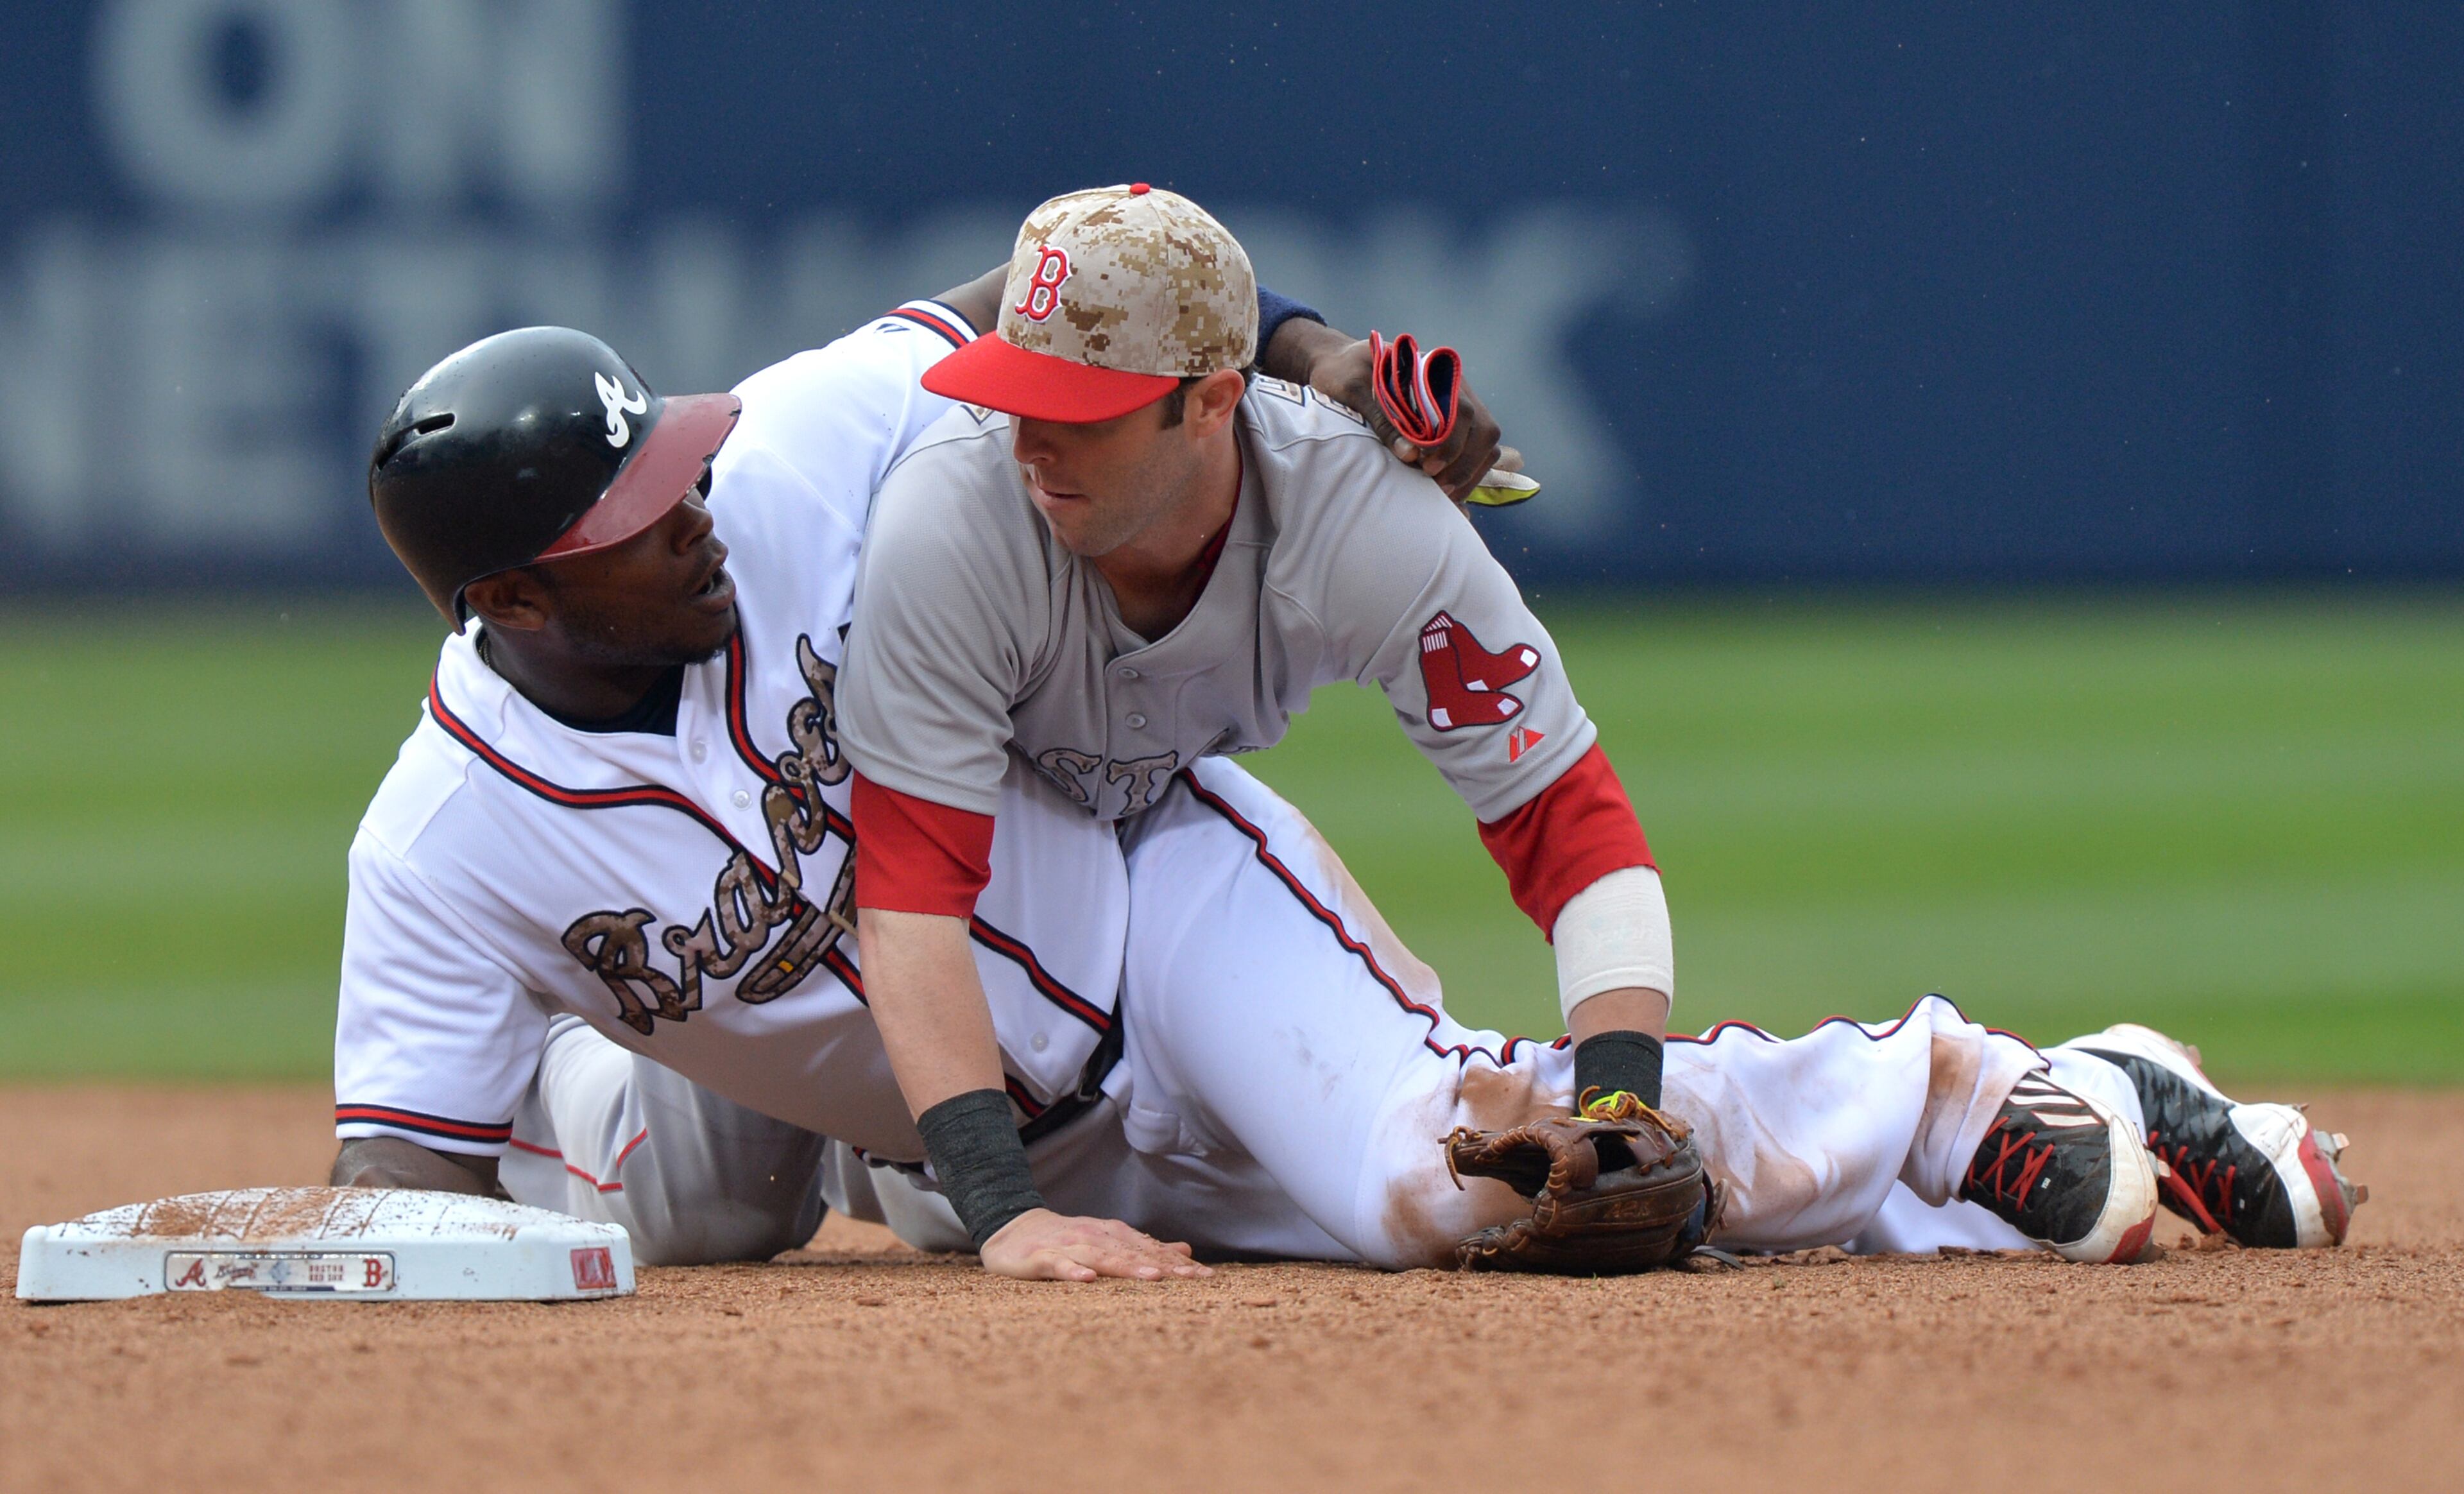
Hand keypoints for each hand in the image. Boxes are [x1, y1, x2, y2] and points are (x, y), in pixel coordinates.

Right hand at [978, 1208, 1212, 1281]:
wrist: (1011, 1230)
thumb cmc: (1064, 1242)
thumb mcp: (1107, 1242)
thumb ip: (1143, 1248)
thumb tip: (1184, 1251)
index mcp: (1113, 1236)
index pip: (1151, 1250)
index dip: (1178, 1264)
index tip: (1207, 1278)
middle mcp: (1095, 1237)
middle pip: (1134, 1253)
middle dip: (1165, 1266)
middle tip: (1194, 1279)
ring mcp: (1068, 1247)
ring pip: (1101, 1257)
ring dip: (1128, 1266)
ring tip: (1154, 1277)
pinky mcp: (1040, 1259)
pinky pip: (1058, 1265)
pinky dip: (1072, 1271)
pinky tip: (1086, 1279)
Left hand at [1304, 337, 1506, 504]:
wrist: (1340, 364)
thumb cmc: (1345, 373)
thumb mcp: (1354, 391)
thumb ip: (1382, 420)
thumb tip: (1410, 455)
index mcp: (1433, 370)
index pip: (1462, 409)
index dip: (1451, 442)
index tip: (1426, 465)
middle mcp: (1453, 386)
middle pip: (1484, 427)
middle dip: (1465, 463)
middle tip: (1437, 486)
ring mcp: (1457, 404)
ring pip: (1485, 441)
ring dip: (1470, 471)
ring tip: (1442, 493)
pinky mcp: (1453, 423)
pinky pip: (1477, 449)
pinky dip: (1467, 472)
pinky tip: (1447, 489)